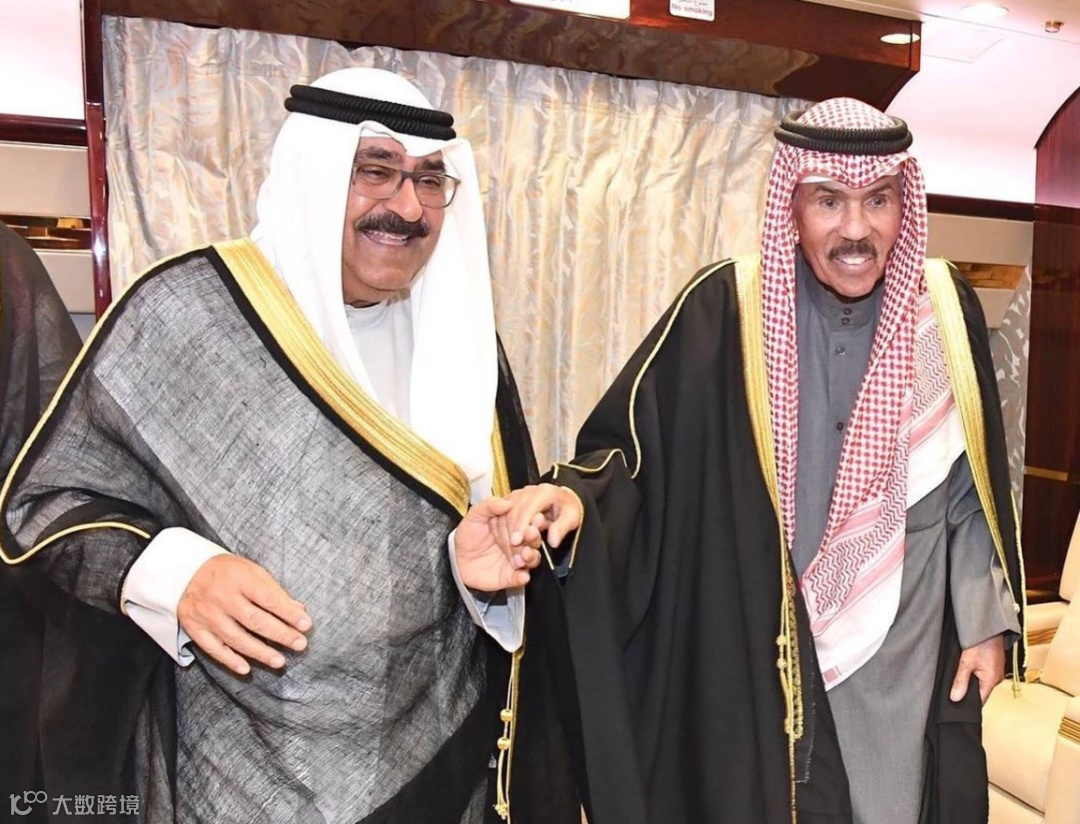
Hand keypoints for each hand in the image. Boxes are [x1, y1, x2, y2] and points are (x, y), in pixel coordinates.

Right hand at [178, 554, 312, 675]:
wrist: (185, 571)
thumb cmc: (227, 571)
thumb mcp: (252, 571)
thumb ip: (274, 591)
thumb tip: (299, 610)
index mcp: (240, 578)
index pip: (269, 599)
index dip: (288, 613)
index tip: (306, 624)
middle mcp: (222, 597)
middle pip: (255, 621)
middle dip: (280, 634)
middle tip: (300, 645)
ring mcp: (207, 614)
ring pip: (236, 638)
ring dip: (259, 652)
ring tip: (279, 661)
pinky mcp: (194, 627)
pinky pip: (213, 648)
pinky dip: (230, 660)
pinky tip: (246, 668)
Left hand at [455, 497, 542, 591]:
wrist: (456, 558)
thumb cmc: (468, 535)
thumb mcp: (475, 515)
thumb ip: (489, 506)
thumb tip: (507, 502)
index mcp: (513, 525)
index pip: (527, 520)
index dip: (532, 519)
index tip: (534, 517)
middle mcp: (519, 542)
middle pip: (533, 539)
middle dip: (534, 536)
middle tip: (530, 533)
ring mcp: (516, 559)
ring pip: (531, 558)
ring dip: (531, 557)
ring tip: (525, 554)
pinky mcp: (511, 576)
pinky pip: (520, 578)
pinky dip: (523, 577)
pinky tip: (522, 575)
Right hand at [505, 483, 581, 548]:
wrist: (563, 501)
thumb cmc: (567, 508)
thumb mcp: (572, 518)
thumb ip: (562, 528)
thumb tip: (553, 540)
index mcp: (545, 492)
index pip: (528, 508)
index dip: (521, 525)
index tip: (517, 541)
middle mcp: (529, 491)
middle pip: (513, 511)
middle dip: (511, 532)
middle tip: (513, 550)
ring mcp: (518, 495)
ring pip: (504, 513)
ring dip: (505, 533)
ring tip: (511, 550)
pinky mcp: (511, 502)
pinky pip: (501, 515)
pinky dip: (502, 530)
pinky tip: (506, 543)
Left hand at [950, 633, 1004, 702]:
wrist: (990, 626)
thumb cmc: (981, 641)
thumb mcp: (966, 662)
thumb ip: (960, 681)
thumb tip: (956, 698)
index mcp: (992, 680)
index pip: (980, 700)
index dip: (968, 703)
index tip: (957, 703)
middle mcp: (997, 678)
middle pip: (981, 691)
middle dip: (968, 691)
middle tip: (954, 687)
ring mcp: (996, 671)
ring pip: (982, 681)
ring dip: (971, 680)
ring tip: (961, 675)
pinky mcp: (994, 664)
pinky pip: (984, 673)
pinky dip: (975, 672)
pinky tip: (967, 667)